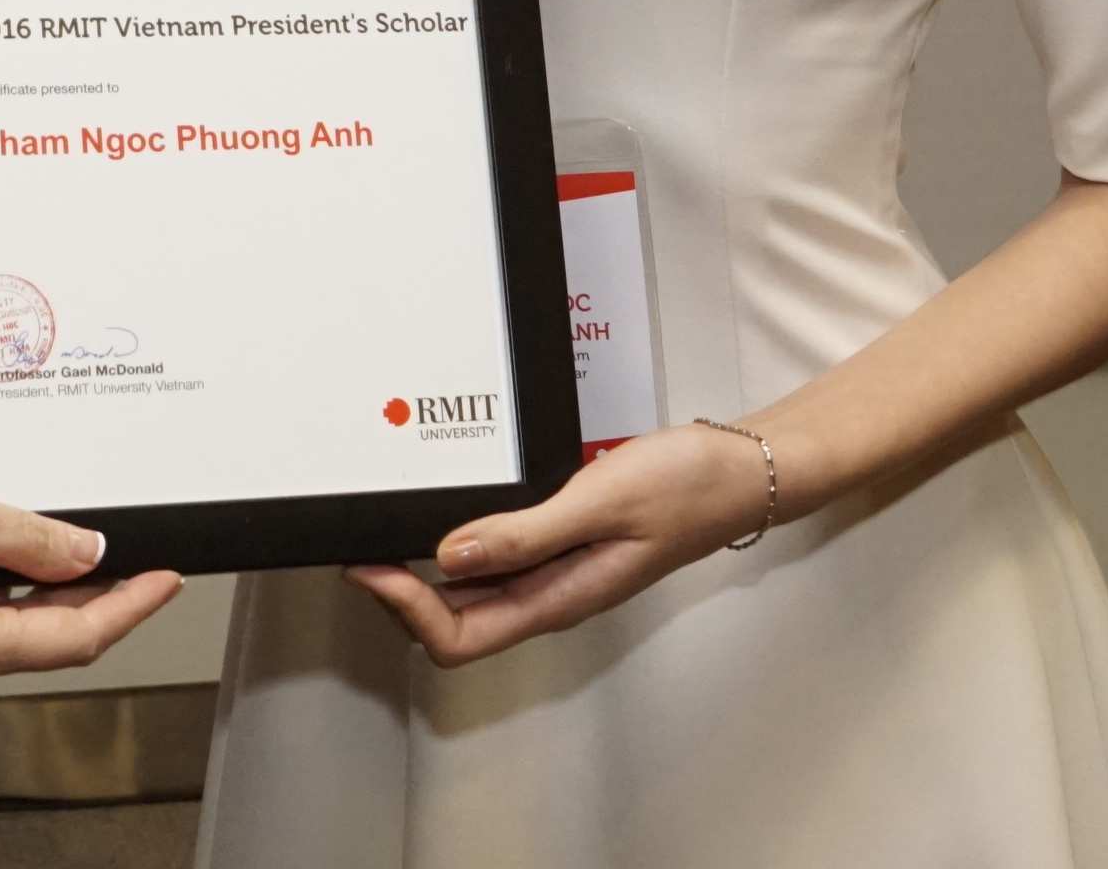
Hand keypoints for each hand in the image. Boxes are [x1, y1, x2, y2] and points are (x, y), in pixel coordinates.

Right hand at [0, 467, 182, 701]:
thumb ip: (27, 537)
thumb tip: (86, 552)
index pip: (74, 639)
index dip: (130, 608)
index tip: (167, 581)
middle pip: (41, 638)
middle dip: (89, 597)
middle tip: (131, 553)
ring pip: (2, 628)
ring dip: (38, 589)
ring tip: (65, 539)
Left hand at [346, 423, 771, 668]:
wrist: (743, 471)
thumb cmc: (687, 487)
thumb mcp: (601, 502)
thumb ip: (526, 534)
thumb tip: (451, 557)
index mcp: (560, 598)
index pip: (460, 636)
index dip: (406, 608)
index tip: (371, 564)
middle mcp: (553, 594)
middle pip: (458, 624)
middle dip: (402, 594)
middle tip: (365, 547)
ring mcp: (560, 572)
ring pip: (477, 593)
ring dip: (429, 571)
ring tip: (393, 530)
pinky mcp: (567, 544)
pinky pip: (503, 558)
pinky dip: (466, 541)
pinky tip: (455, 510)